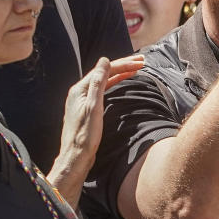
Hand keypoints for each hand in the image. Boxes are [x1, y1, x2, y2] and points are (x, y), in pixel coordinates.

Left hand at [48, 55, 143, 206]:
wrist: (76, 158)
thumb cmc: (85, 136)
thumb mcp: (94, 107)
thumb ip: (98, 83)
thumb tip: (104, 60)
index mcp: (80, 89)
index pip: (105, 70)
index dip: (124, 64)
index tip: (141, 63)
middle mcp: (79, 93)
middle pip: (104, 74)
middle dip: (124, 66)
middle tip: (142, 61)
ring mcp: (82, 102)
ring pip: (104, 82)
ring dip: (120, 74)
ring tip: (136, 69)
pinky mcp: (87, 110)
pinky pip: (103, 91)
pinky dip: (114, 84)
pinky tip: (121, 84)